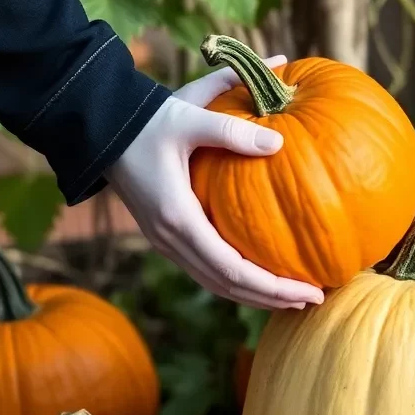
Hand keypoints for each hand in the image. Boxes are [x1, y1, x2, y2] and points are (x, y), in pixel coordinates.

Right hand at [107, 55, 323, 309]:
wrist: (100, 126)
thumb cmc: (147, 119)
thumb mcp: (190, 115)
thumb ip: (234, 129)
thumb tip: (280, 143)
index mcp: (178, 218)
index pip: (232, 270)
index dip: (272, 287)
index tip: (309, 291)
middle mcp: (170, 239)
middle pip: (227, 286)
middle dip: (271, 298)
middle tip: (314, 299)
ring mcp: (165, 242)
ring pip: (215, 283)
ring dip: (254, 295)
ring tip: (293, 297)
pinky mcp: (166, 236)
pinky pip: (206, 270)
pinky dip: (236, 281)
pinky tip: (262, 276)